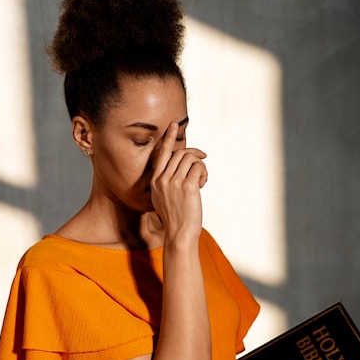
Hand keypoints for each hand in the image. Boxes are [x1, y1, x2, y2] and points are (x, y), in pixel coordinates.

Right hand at [150, 122, 207, 240]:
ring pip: (191, 159)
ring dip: (200, 166)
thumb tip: (181, 166)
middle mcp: (162, 179)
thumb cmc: (175, 218)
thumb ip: (166, 182)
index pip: (161, 153)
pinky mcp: (188, 186)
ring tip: (202, 179)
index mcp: (155, 180)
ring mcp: (174, 182)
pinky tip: (203, 184)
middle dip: (194, 154)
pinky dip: (204, 173)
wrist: (179, 233)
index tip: (173, 125)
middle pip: (180, 154)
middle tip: (203, 160)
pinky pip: (199, 168)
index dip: (168, 138)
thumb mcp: (162, 198)